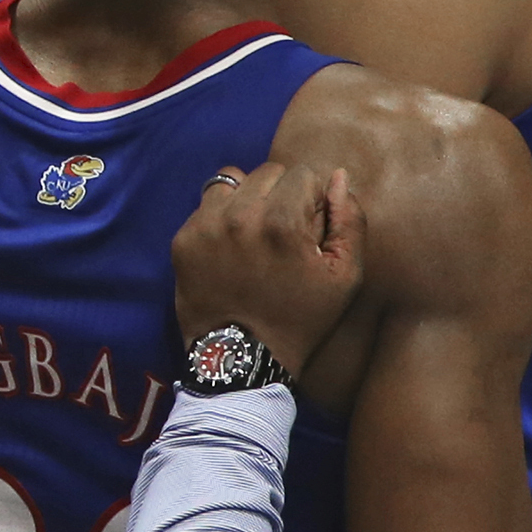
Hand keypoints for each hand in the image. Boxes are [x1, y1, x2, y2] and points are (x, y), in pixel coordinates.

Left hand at [172, 160, 365, 376]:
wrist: (242, 359)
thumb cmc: (301, 318)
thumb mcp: (345, 276)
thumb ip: (349, 220)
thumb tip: (336, 177)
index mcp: (282, 221)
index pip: (304, 173)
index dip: (314, 198)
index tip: (310, 226)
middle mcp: (239, 214)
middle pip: (269, 173)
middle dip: (283, 194)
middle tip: (285, 231)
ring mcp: (205, 225)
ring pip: (234, 181)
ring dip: (249, 199)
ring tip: (256, 233)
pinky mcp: (183, 239)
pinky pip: (206, 204)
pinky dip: (222, 216)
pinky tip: (231, 246)